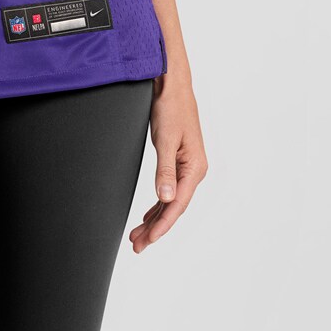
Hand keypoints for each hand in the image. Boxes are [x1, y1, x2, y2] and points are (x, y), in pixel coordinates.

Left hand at [129, 70, 205, 251]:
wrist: (173, 85)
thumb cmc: (171, 108)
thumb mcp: (166, 140)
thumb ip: (165, 171)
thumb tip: (165, 198)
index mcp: (194, 168)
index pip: (177, 205)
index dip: (162, 225)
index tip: (148, 240)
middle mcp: (194, 171)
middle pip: (173, 208)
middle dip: (155, 229)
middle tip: (136, 245)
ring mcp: (187, 167)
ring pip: (170, 201)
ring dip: (155, 219)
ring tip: (137, 236)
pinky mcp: (179, 161)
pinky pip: (169, 191)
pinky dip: (158, 206)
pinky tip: (148, 216)